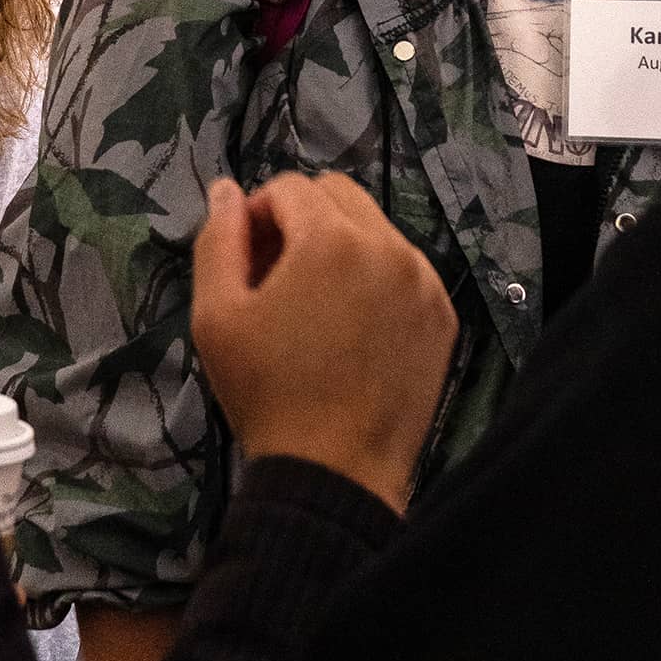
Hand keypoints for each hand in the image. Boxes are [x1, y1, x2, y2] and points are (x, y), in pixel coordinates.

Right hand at [190, 174, 454, 512]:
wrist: (335, 473)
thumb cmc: (268, 393)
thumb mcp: (217, 316)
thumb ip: (219, 239)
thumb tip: (227, 188)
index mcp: (332, 239)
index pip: (289, 187)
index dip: (256, 216)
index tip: (245, 263)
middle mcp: (390, 246)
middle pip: (338, 195)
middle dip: (301, 221)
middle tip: (276, 279)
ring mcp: (424, 281)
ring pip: (375, 230)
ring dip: (339, 248)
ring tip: (314, 309)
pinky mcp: (443, 315)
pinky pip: (404, 270)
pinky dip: (375, 280)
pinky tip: (352, 330)